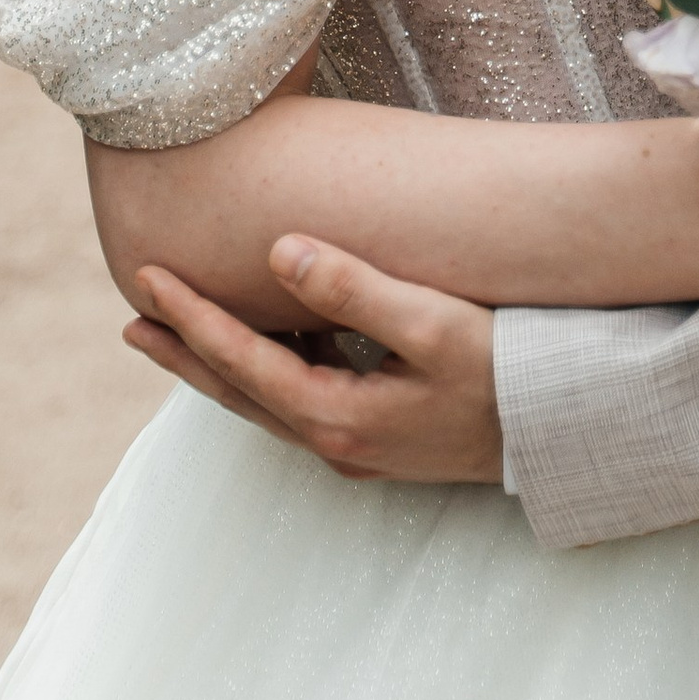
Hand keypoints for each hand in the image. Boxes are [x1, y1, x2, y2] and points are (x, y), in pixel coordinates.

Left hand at [125, 237, 503, 481]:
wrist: (564, 430)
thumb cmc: (505, 368)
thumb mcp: (432, 321)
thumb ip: (352, 287)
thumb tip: (276, 250)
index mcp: (337, 417)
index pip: (242, 361)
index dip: (190, 318)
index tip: (146, 279)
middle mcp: (337, 443)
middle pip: (239, 393)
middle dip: (184, 352)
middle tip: (134, 317)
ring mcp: (357, 449)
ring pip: (266, 403)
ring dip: (219, 365)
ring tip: (177, 332)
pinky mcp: (379, 441)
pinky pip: (299, 403)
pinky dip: (266, 373)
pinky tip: (267, 347)